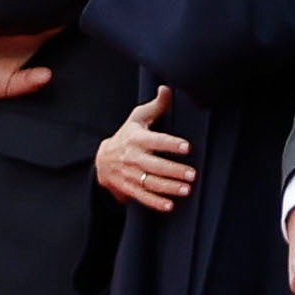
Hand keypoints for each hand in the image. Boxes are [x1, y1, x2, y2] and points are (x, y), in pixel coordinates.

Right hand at [92, 86, 195, 213]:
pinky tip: (170, 206)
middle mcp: (132, 157)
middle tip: (192, 174)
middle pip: (155, 165)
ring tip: (186, 190)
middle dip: (174, 170)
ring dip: (169, 188)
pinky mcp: (128, 188)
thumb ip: (155, 106)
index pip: (156, 140)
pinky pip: (142, 197)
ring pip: (150, 182)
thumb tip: (167, 89)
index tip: (186, 147)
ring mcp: (130, 174)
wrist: (102, 160)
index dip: (170, 143)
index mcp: (136, 138)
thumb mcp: (137, 118)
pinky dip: (155, 203)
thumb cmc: (127, 135)